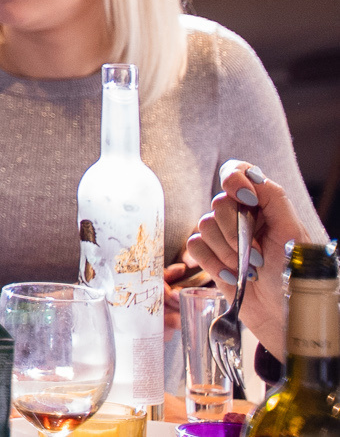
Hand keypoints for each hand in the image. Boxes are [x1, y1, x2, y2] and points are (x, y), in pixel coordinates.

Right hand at [186, 161, 303, 345]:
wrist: (283, 316)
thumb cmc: (294, 276)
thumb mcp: (292, 233)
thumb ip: (273, 197)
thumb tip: (249, 175)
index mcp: (262, 206)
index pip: (237, 173)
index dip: (233, 180)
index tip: (245, 200)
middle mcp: (241, 217)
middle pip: (218, 203)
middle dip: (236, 232)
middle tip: (257, 254)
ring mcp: (224, 238)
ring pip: (204, 226)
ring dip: (228, 253)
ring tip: (249, 270)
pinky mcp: (210, 257)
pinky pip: (195, 247)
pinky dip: (214, 263)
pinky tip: (232, 276)